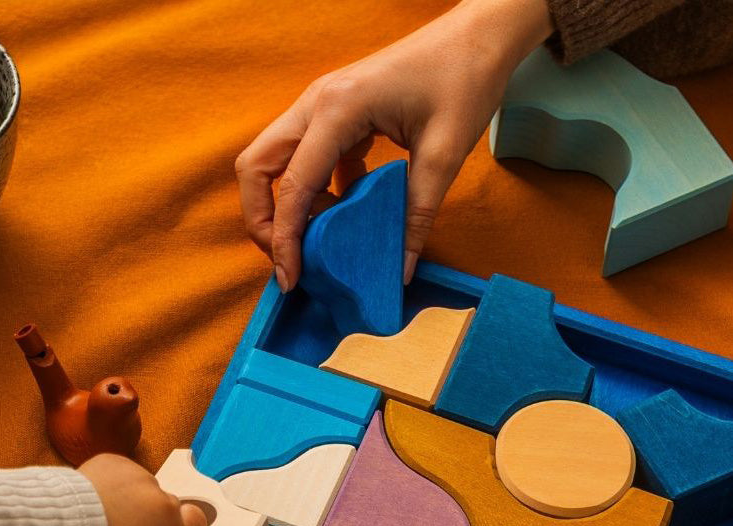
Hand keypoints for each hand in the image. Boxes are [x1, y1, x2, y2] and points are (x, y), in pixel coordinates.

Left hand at [80, 454, 208, 525]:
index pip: (198, 522)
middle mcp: (163, 501)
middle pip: (168, 505)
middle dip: (154, 517)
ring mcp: (140, 478)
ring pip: (143, 487)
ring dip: (131, 499)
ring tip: (107, 518)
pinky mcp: (116, 463)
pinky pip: (120, 471)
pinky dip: (112, 483)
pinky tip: (97, 501)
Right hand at [236, 0, 553, 289]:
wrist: (478, 35)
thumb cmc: (464, 79)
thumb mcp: (445, 154)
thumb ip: (417, 215)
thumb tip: (401, 271)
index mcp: (337, 108)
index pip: (291, 186)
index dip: (284, 240)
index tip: (290, 279)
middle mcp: (316, 103)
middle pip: (257, 168)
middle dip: (263, 221)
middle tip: (289, 260)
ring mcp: (320, 105)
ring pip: (273, 163)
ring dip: (285, 207)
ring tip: (319, 242)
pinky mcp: (332, 113)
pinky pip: (303, 159)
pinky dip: (312, 193)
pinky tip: (345, 213)